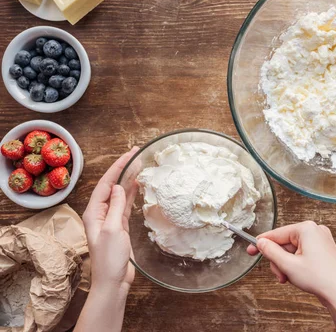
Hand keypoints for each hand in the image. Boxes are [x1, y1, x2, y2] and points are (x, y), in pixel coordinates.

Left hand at [82, 147, 137, 293]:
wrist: (112, 282)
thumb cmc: (110, 259)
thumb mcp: (114, 230)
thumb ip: (116, 207)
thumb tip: (120, 187)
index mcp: (94, 212)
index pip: (106, 183)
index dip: (118, 167)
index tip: (130, 154)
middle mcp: (100, 213)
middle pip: (112, 185)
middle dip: (123, 169)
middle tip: (137, 153)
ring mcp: (110, 220)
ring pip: (120, 194)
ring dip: (129, 179)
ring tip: (140, 165)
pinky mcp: (120, 227)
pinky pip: (126, 204)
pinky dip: (133, 193)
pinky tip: (139, 185)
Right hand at [247, 221, 335, 331]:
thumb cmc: (319, 278)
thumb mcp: (288, 265)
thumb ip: (271, 252)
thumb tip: (261, 243)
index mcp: (307, 229)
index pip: (277, 234)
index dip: (262, 244)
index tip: (250, 249)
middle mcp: (315, 230)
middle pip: (285, 244)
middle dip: (279, 261)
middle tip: (281, 275)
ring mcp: (321, 240)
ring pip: (293, 251)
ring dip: (287, 265)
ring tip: (291, 278)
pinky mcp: (323, 250)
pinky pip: (302, 254)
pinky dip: (296, 265)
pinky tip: (299, 276)